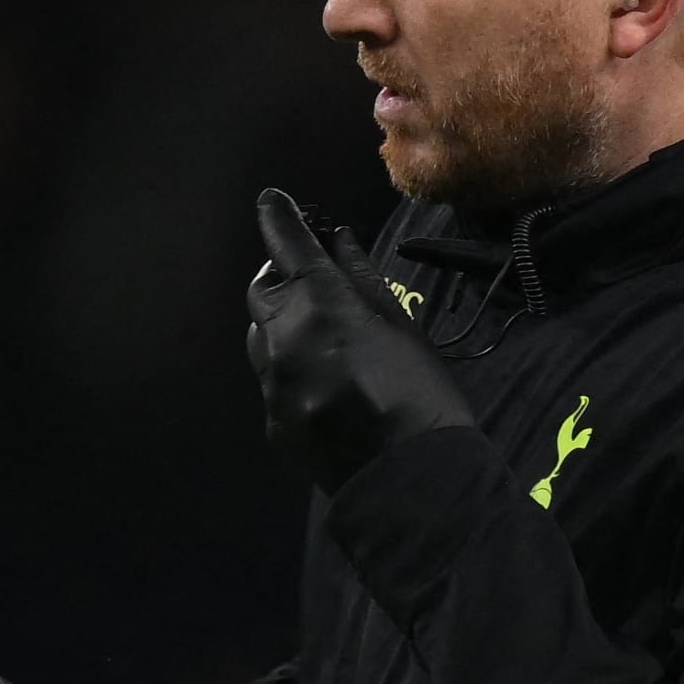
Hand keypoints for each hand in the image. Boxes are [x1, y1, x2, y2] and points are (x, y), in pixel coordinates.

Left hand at [245, 189, 474, 489]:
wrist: (410, 484)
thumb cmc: (422, 396)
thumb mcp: (403, 328)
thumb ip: (363, 280)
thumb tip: (340, 242)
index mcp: (320, 303)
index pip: (287, 244)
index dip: (278, 217)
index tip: (272, 199)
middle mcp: (282, 337)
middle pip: (263, 288)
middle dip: (281, 275)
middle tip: (311, 278)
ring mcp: (271, 383)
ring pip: (261, 335)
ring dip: (282, 322)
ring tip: (319, 334)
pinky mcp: (272, 420)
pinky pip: (272, 379)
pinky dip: (291, 368)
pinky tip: (326, 385)